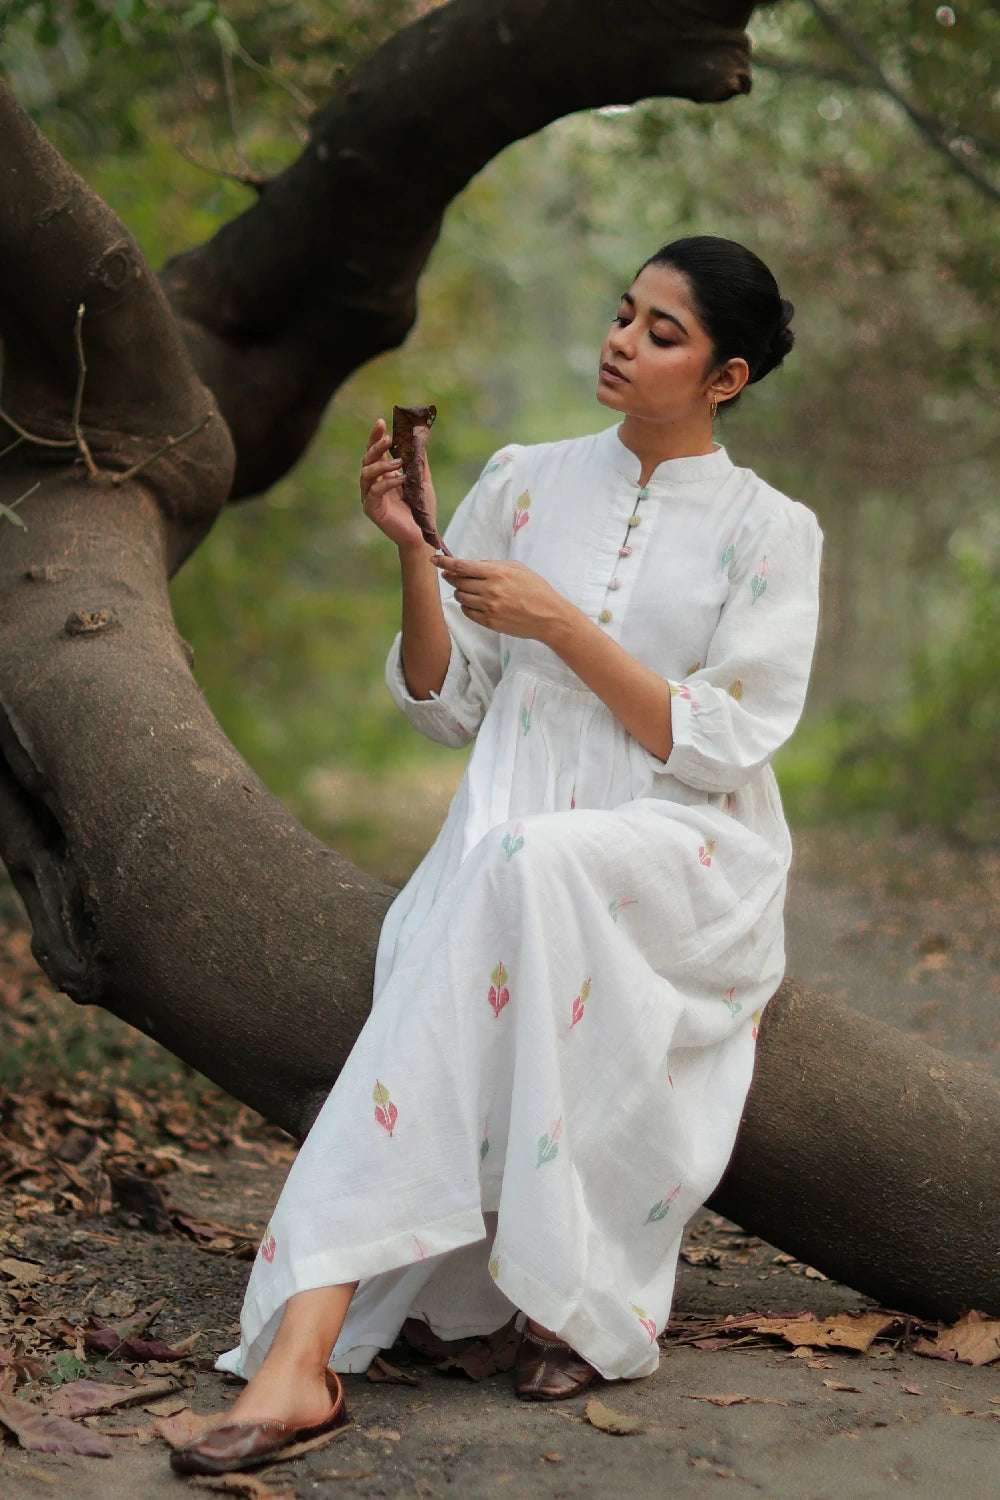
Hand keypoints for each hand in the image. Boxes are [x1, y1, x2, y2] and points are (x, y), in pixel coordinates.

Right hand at [360, 418, 437, 552]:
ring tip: (399, 461)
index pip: (374, 452)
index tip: (382, 422)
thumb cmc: (420, 510)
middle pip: (367, 459)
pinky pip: (375, 491)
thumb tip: (420, 437)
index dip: (375, 437)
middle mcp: (373, 483)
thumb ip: (419, 462)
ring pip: (366, 474)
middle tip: (389, 439)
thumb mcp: (422, 481)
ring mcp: (370, 496)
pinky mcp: (372, 509)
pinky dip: (387, 482)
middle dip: (376, 447)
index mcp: (383, 474)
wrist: (422, 535)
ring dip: (382, 464)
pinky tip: (401, 479)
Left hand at [433, 556, 571, 642]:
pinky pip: (467, 612)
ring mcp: (489, 607)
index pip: (462, 566)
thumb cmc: (536, 589)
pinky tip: (475, 603)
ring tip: (469, 590)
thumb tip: (471, 565)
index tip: (434, 560)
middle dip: (451, 577)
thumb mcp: (517, 568)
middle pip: (457, 582)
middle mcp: (490, 590)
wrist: (549, 616)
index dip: (445, 562)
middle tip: (451, 576)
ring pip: (460, 597)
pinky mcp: (489, 621)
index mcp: (497, 573)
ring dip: (459, 592)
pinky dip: (466, 606)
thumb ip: (493, 565)